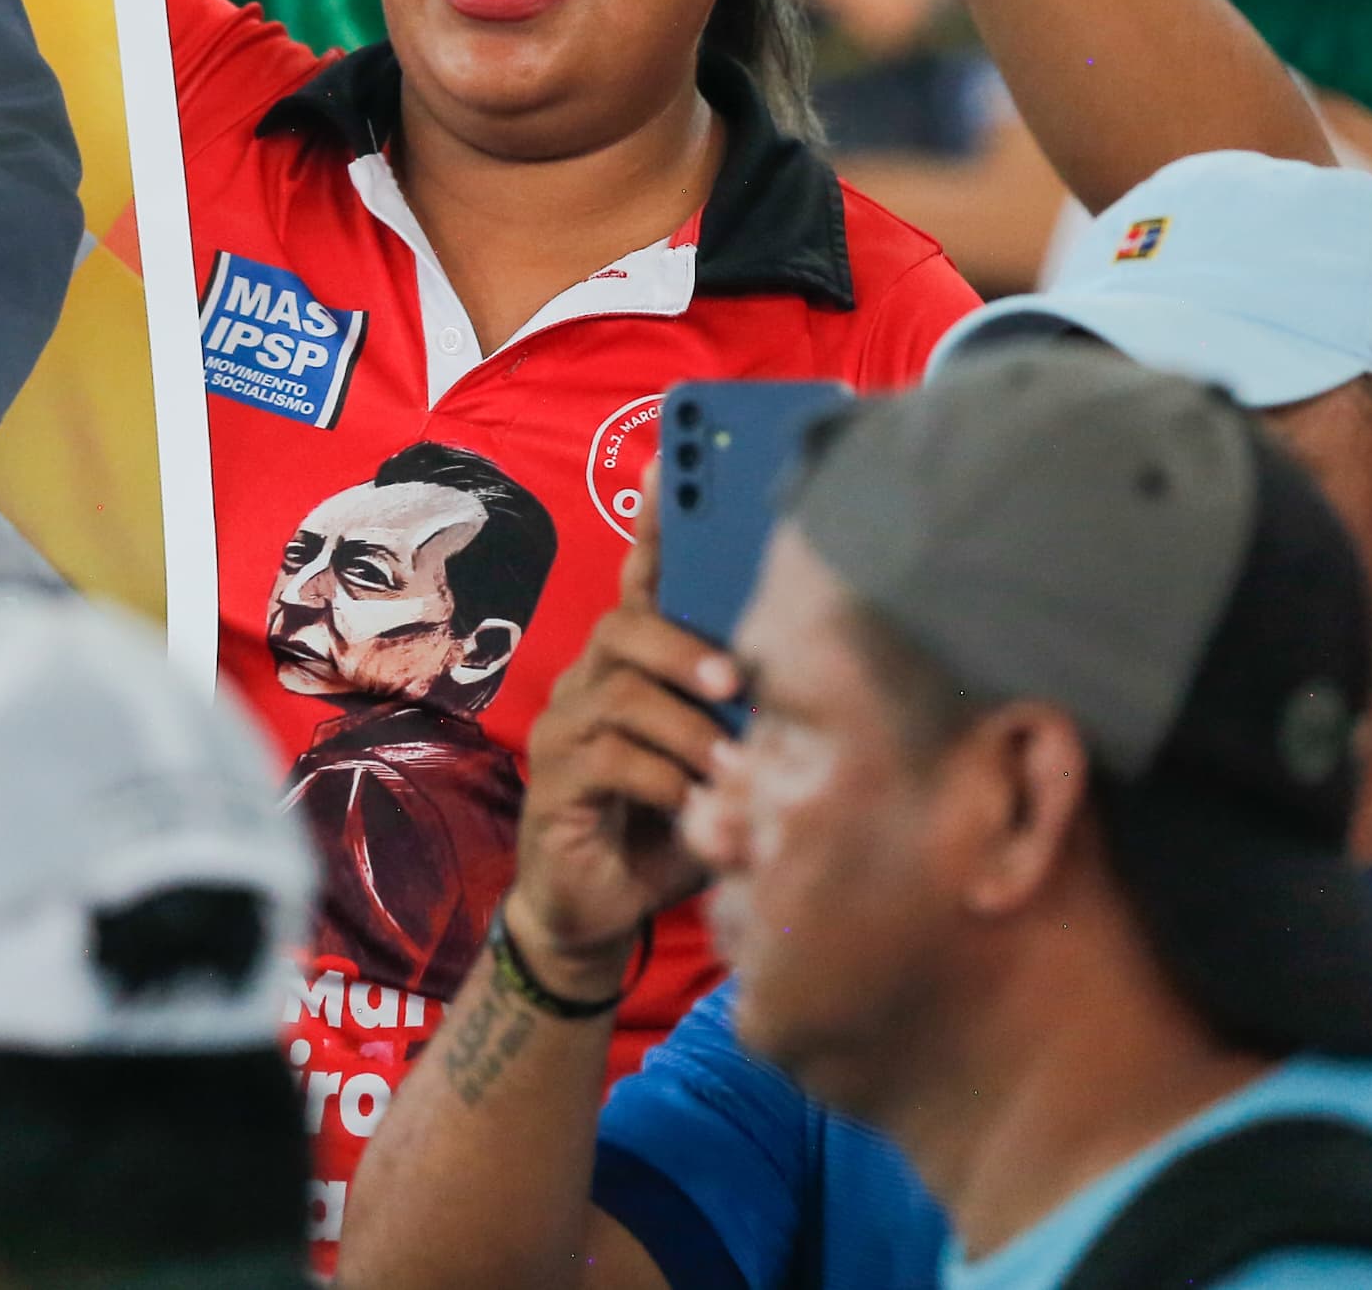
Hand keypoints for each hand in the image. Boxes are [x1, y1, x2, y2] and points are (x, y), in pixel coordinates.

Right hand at [502, 479, 732, 995]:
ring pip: (620, 693)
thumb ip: (746, 719)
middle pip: (625, 627)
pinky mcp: (555, 780)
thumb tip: (817, 679)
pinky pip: (609, 758)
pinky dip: (664, 779)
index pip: (641, 582)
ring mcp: (565, 727)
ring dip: (685, 728)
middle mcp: (590, 680)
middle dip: (683, 648)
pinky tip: (695, 806)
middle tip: (733, 683)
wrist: (597, 906)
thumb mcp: (720, 759)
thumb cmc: (670, 822)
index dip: (654, 526)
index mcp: (633, 664)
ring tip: (730, 765)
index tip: (669, 466)